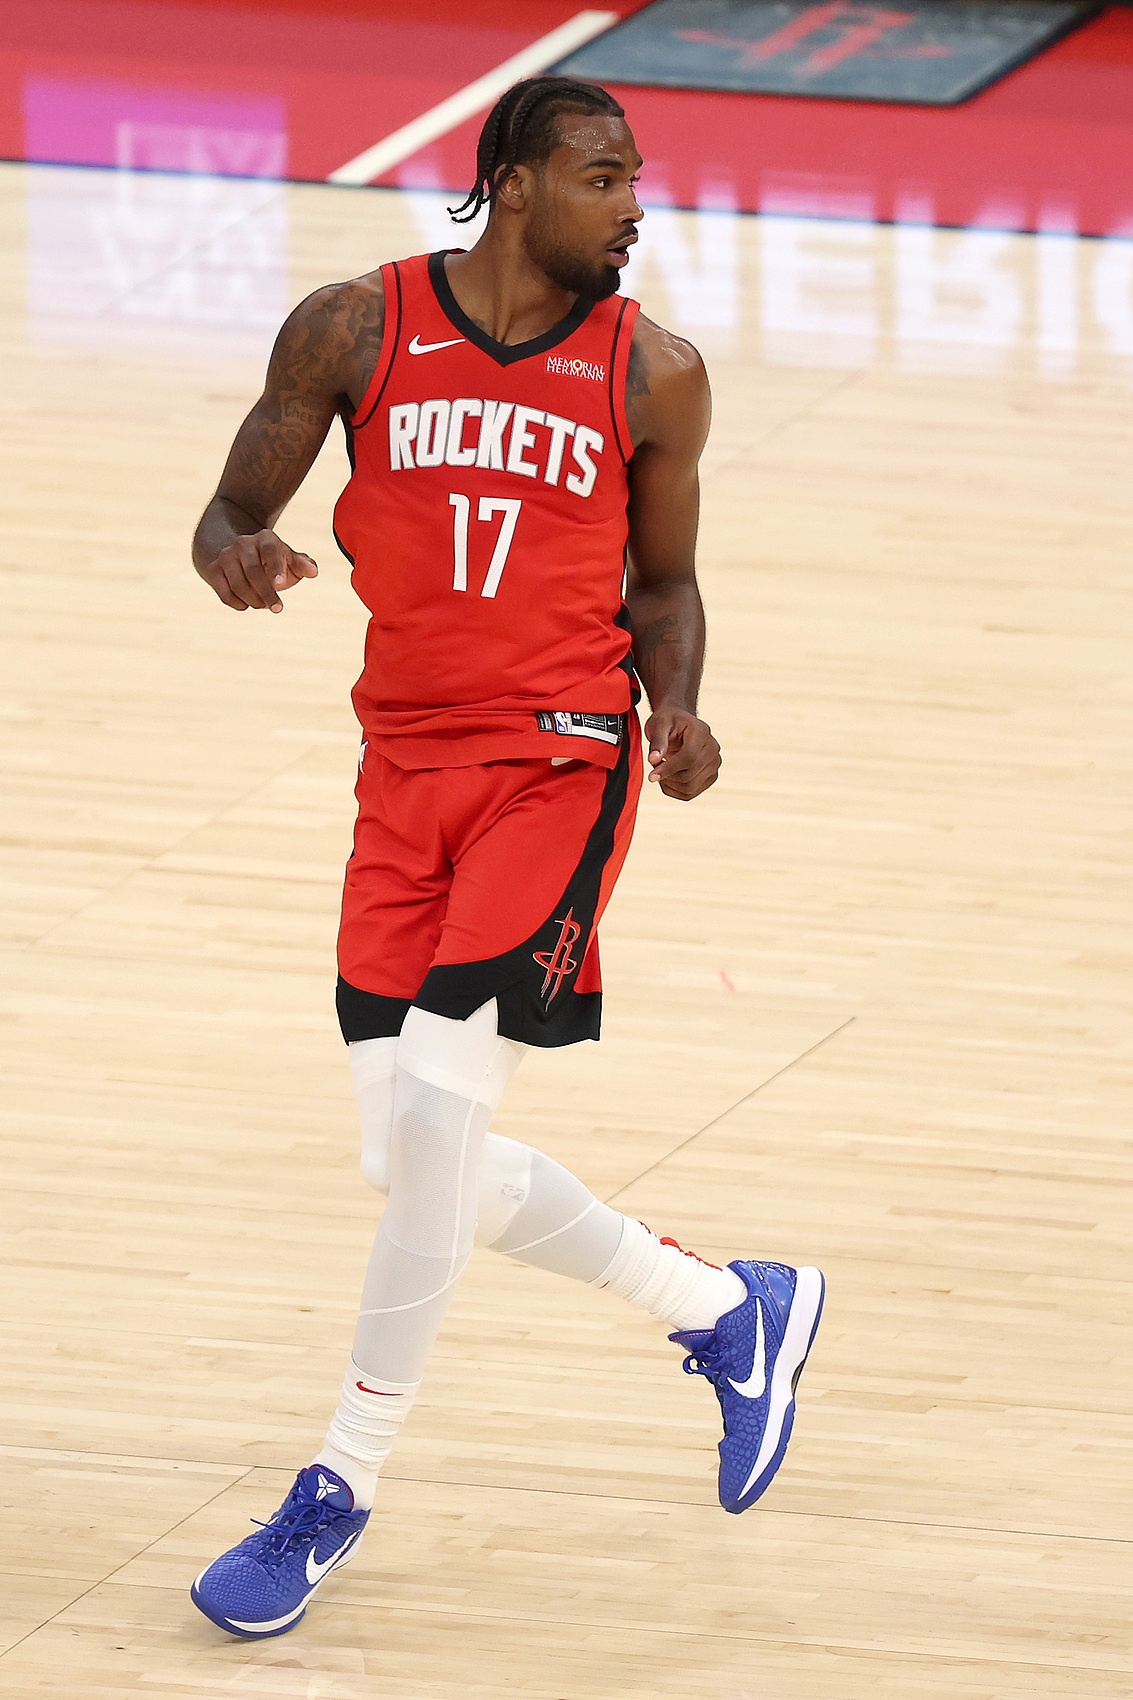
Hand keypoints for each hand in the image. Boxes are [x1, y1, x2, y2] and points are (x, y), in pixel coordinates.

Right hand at [197, 529, 317, 611]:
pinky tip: (247, 604)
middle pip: (253, 571)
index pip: (270, 551)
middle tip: (278, 608)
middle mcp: (243, 544)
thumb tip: (313, 571)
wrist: (236, 553)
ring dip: (253, 600)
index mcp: (265, 539)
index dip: (275, 567)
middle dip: (266, 593)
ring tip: (263, 604)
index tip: (281, 584)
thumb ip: (302, 564)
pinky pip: (224, 593)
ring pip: (238, 584)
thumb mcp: (288, 558)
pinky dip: (238, 603)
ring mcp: (226, 556)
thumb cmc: (271, 560)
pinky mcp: (213, 570)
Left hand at [644, 705, 720, 799]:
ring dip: (669, 784)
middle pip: (689, 775)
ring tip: (660, 770)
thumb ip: (657, 741)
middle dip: (667, 776)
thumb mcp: (658, 724)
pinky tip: (666, 778)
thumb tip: (654, 759)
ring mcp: (714, 764)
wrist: (679, 725)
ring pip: (689, 788)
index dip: (669, 769)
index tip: (651, 776)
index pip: (689, 757)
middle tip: (654, 767)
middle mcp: (713, 748)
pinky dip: (674, 791)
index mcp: (701, 731)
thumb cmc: (667, 722)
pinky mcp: (711, 776)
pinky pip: (690, 794)